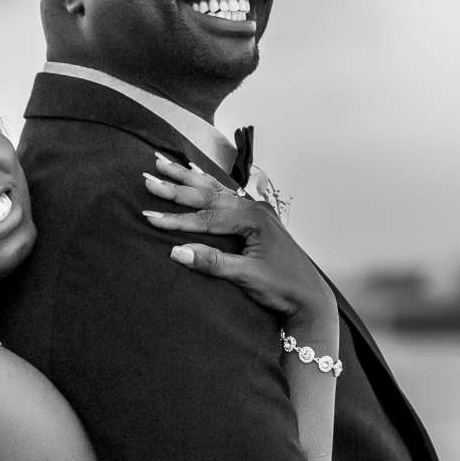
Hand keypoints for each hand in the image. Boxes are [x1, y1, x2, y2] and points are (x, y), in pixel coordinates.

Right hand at [144, 155, 332, 331]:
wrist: (309, 297)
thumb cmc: (283, 287)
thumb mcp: (247, 277)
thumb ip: (213, 263)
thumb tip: (177, 251)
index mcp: (254, 219)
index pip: (207, 218)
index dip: (177, 219)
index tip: (150, 217)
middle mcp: (255, 209)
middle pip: (209, 196)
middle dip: (177, 188)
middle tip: (149, 177)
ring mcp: (256, 212)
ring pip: (216, 192)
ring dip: (189, 180)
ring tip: (165, 163)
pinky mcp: (256, 219)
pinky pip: (226, 196)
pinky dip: (207, 185)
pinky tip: (196, 175)